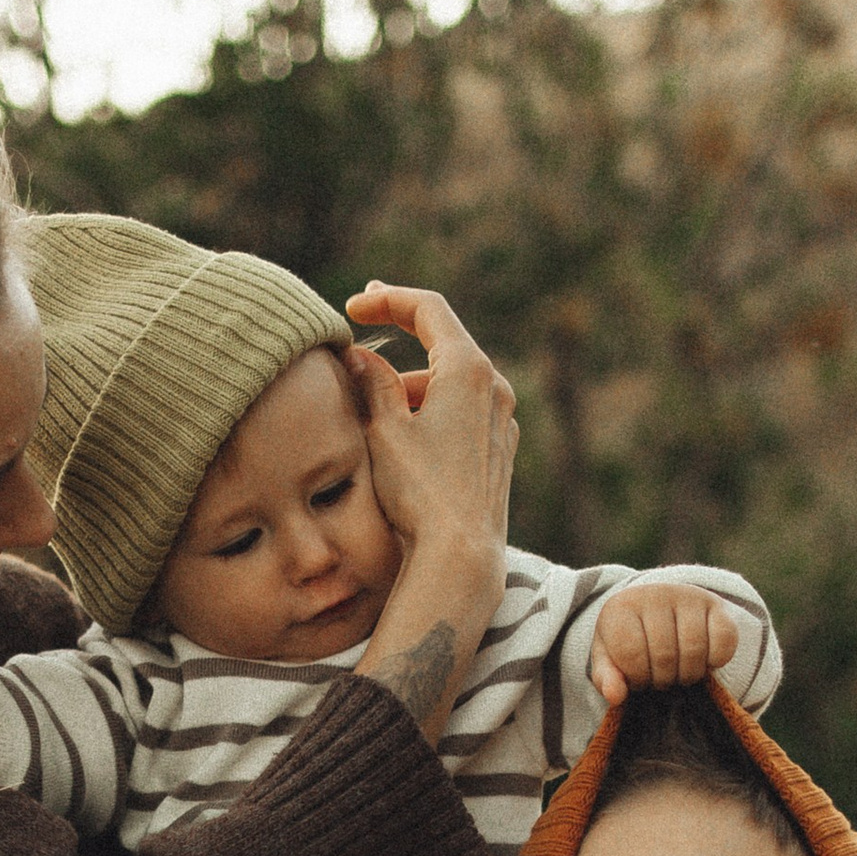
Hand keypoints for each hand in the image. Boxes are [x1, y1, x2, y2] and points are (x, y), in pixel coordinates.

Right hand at [342, 284, 516, 740]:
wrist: (460, 555)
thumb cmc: (420, 491)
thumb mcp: (384, 429)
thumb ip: (371, 383)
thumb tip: (361, 355)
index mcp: (468, 370)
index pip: (428, 310)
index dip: (387, 299)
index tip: (354, 306)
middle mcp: (495, 388)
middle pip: (443, 343)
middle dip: (400, 335)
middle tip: (365, 321)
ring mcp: (502, 421)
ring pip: (450, 383)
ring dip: (410, 383)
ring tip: (370, 408)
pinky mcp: (499, 451)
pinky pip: (462, 413)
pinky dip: (430, 409)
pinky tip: (402, 436)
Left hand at [589, 581, 741, 706]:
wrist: (656, 609)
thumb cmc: (630, 640)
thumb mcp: (610, 658)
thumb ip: (606, 678)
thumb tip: (615, 696)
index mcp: (621, 608)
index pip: (632, 655)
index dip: (637, 678)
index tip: (638, 676)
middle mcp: (655, 594)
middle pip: (665, 656)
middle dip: (663, 679)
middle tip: (660, 679)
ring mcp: (687, 596)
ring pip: (694, 650)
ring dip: (688, 674)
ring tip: (679, 673)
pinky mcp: (715, 603)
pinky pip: (724, 641)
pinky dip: (716, 661)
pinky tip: (704, 661)